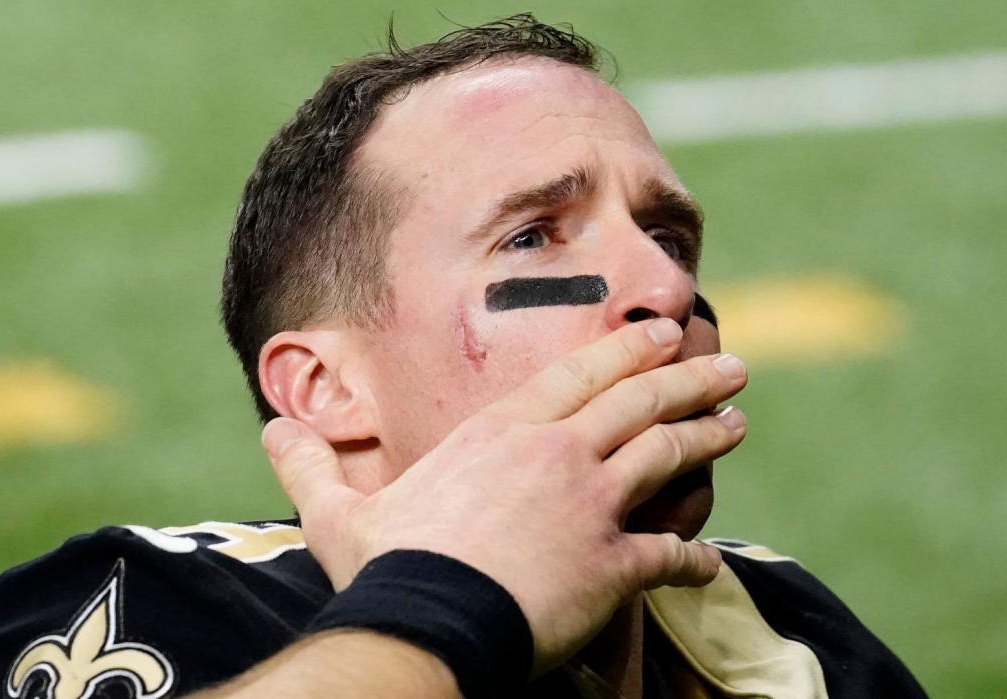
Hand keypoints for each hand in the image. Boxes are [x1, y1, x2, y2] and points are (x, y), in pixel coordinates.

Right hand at [262, 318, 747, 673]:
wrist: (428, 623)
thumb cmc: (387, 566)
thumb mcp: (340, 510)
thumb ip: (313, 464)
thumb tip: (271, 431)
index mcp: (502, 432)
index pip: (579, 373)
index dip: (626, 349)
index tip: (660, 331)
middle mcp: (558, 455)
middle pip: (639, 402)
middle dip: (688, 378)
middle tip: (728, 365)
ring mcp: (592, 507)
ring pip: (667, 456)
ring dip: (706, 437)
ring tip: (736, 424)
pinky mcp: (614, 565)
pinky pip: (670, 554)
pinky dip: (694, 555)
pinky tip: (710, 559)